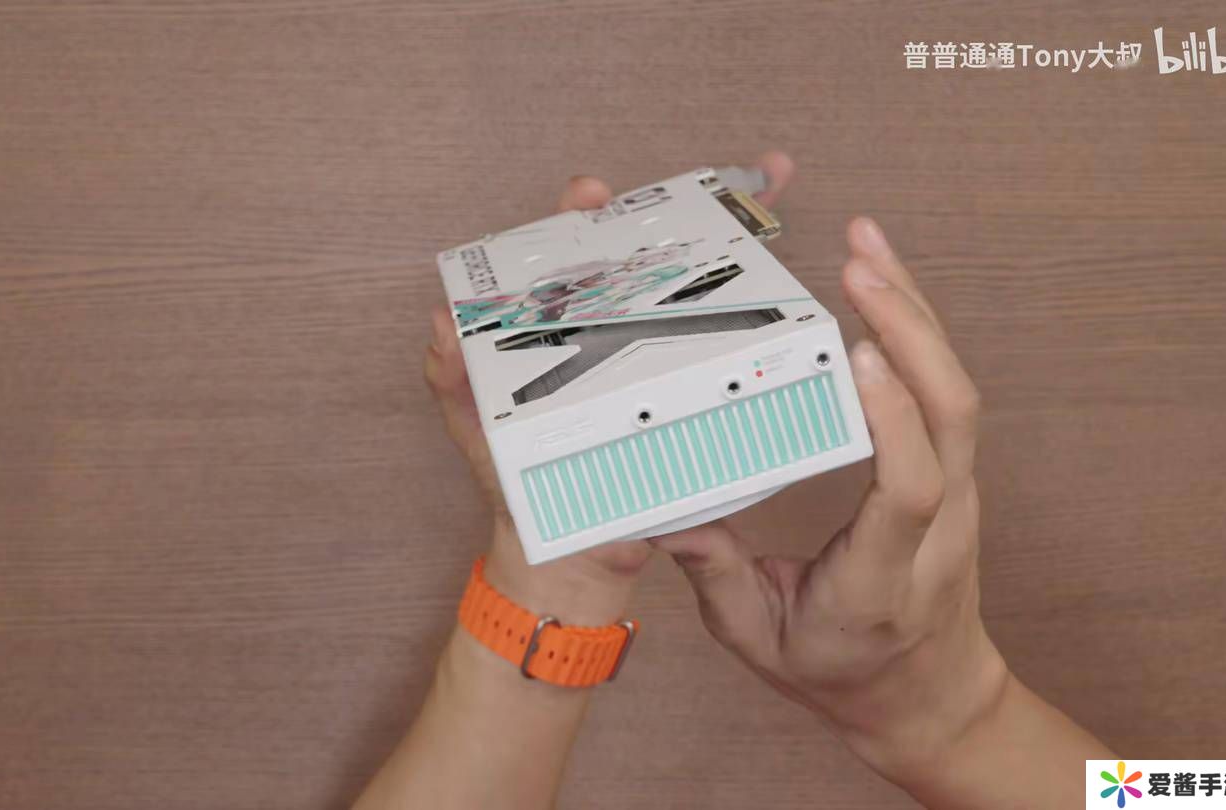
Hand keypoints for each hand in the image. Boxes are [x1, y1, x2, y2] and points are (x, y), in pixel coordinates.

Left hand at [424, 154, 795, 623]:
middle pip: (642, 255)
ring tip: (767, 184)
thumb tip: (441, 324)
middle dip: (683, 205)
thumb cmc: (517, 490)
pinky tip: (784, 278)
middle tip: (716, 184)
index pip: (567, 256)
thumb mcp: (477, 432)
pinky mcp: (686, 389)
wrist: (574, 561)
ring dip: (731, 235)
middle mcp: (607, 334)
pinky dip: (758, 308)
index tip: (594, 193)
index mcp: (554, 332)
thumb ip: (452, 381)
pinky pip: (722, 344)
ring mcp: (651, 359)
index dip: (578, 215)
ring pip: (690, 287)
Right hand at [652, 218, 1006, 777]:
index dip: (892, 418)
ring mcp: (958, 497)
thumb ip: (717, 577)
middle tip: (858, 262)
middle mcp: (936, 531)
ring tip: (868, 243)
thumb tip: (667, 510)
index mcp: (884, 580)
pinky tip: (884, 284)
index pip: (909, 489)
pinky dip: (918, 330)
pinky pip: (945, 393)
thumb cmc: (842, 674)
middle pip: (952, 417)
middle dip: (911, 330)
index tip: (856, 354)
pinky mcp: (954, 473)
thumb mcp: (761, 642)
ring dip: (916, 311)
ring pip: (957, 392)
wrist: (929, 697)